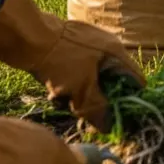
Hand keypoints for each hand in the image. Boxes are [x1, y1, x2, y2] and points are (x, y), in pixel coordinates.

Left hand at [0, 0, 144, 131]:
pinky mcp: (69, 48)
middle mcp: (106, 47)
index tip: (116, 117)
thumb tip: (109, 128)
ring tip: (60, 99)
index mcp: (116, 53)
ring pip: (90, 80)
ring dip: (77, 94)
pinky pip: (75, 72)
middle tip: (81, 111)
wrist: (27, 35)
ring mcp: (87, 46)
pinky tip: (52, 90)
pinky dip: (66, 84)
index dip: (129, 101)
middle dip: (96, 100)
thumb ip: (97, 109)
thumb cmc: (61, 60)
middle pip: (111, 83)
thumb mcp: (82, 89)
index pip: (136, 81)